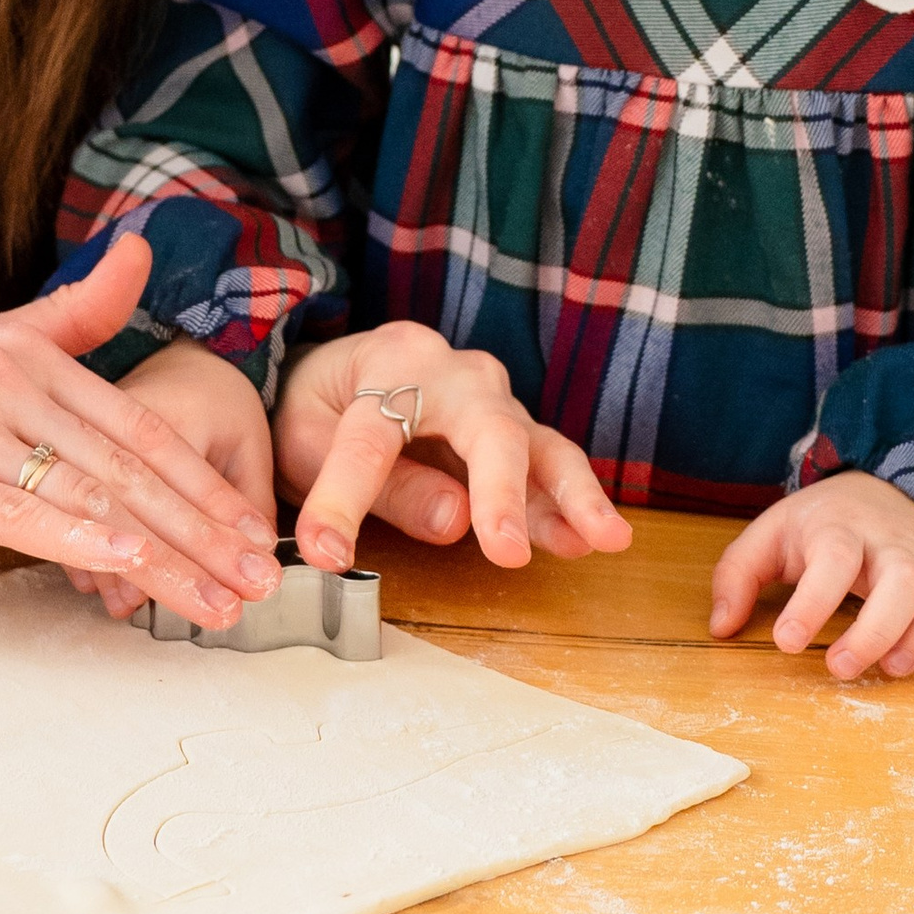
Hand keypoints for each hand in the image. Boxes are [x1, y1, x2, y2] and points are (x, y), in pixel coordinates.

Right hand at [0, 231, 281, 632]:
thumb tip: (143, 250)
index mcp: (25, 351)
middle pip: (126, 466)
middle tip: (259, 580)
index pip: (138, 427)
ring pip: (86, 498)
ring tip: (216, 601)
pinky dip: (79, 543)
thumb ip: (69, 314)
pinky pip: (15, 514)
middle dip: (202, 530)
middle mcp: (3, 376)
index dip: (204, 484)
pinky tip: (127, 570)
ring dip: (162, 556)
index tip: (253, 533)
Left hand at [274, 323, 631, 573]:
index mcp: (389, 361)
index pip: (369, 438)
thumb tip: (455, 520)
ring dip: (573, 496)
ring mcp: (491, 403)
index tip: (325, 553)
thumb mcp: (309, 438)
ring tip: (605, 537)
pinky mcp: (512, 436)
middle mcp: (454, 372)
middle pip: (489, 428)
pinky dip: (568, 507)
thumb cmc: (320, 405)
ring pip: (539, 446)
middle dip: (501, 492)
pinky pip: (547, 469)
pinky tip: (592, 540)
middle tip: (506, 550)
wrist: (342, 374)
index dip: (344, 501)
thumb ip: (375, 483)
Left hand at [709, 473, 913, 680]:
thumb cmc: (816, 525)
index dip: (813, 601)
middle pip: (901, 579)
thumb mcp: (767, 538)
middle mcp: (890, 539)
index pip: (834, 557)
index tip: (787, 642)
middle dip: (875, 630)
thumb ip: (737, 577)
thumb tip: (722, 627)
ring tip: (892, 669)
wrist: (873, 487)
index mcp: (838, 527)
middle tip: (838, 668)